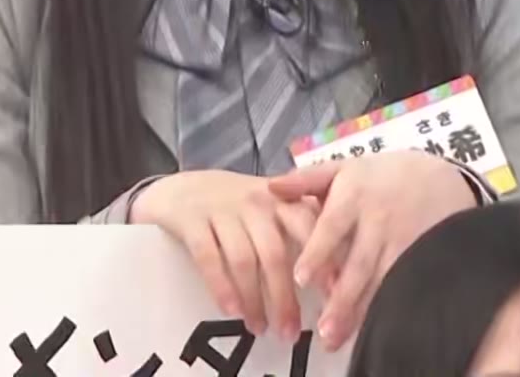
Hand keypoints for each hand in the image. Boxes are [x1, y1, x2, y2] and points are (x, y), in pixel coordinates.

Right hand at [130, 170, 321, 340]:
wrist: (181, 187)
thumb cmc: (237, 206)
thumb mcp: (272, 207)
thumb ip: (300, 231)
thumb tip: (338, 280)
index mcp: (283, 199)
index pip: (310, 230)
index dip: (324, 264)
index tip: (335, 299)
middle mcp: (257, 202)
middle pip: (276, 253)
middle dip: (285, 296)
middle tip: (291, 332)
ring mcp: (223, 210)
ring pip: (244, 260)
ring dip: (254, 299)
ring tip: (260, 328)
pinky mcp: (192, 221)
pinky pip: (209, 257)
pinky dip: (221, 286)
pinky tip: (231, 311)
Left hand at [264, 151, 476, 349]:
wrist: (442, 178)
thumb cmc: (383, 175)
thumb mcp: (347, 167)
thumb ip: (308, 179)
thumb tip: (272, 188)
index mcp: (354, 196)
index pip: (333, 227)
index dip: (318, 253)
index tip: (301, 279)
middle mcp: (378, 221)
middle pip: (358, 263)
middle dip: (341, 297)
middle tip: (322, 328)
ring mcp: (401, 242)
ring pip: (379, 281)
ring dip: (360, 310)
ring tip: (337, 337)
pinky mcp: (418, 259)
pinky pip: (400, 286)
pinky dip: (385, 308)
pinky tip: (371, 329)